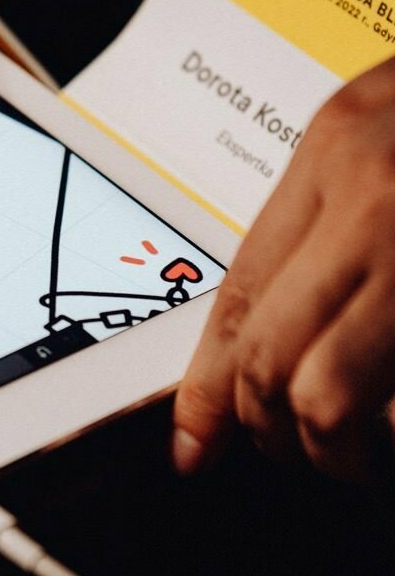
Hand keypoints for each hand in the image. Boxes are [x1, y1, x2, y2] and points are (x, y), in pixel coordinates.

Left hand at [173, 57, 394, 482]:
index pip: (240, 290)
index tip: (200, 442)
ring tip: (365, 455)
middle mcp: (376, 195)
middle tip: (304, 451)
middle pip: (270, 355)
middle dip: (276, 431)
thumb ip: (341, 207)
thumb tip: (273, 334)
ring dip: (338, 449)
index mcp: (340, 146)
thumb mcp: (389, 120)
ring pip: (329, 395)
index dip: (212, 383)